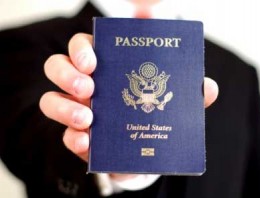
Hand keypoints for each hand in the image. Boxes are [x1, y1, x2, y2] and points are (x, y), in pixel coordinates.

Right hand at [39, 33, 218, 178]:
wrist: (147, 154)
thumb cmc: (155, 117)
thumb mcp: (173, 101)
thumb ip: (188, 93)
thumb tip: (207, 86)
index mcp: (107, 69)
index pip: (84, 47)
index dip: (82, 49)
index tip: (94, 60)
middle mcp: (87, 87)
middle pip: (58, 67)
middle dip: (68, 73)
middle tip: (89, 86)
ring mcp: (79, 113)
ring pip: (51, 101)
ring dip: (64, 108)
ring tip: (88, 118)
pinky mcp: (80, 140)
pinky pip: (65, 137)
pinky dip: (73, 139)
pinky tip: (87, 143)